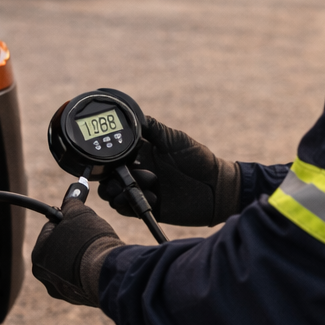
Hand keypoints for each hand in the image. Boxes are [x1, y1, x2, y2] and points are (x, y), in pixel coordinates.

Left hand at [31, 198, 122, 306]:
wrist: (109, 273)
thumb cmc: (89, 242)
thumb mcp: (79, 213)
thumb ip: (72, 203)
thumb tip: (72, 193)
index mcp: (38, 255)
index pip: (50, 230)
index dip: (66, 222)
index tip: (78, 221)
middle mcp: (46, 276)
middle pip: (60, 249)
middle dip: (74, 241)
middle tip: (89, 235)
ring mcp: (62, 290)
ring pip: (71, 266)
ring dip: (82, 257)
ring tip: (97, 251)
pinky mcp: (79, 299)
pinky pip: (82, 279)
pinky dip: (90, 271)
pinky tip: (100, 264)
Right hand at [97, 116, 240, 226]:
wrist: (218, 188)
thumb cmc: (200, 160)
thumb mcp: (177, 140)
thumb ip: (155, 129)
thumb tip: (135, 115)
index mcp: (141, 153)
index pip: (114, 155)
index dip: (107, 156)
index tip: (111, 156)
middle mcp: (138, 171)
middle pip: (107, 177)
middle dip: (108, 178)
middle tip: (123, 175)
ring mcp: (142, 190)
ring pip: (113, 194)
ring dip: (119, 191)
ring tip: (142, 186)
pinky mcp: (148, 207)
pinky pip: (128, 209)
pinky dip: (133, 204)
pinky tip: (155, 198)